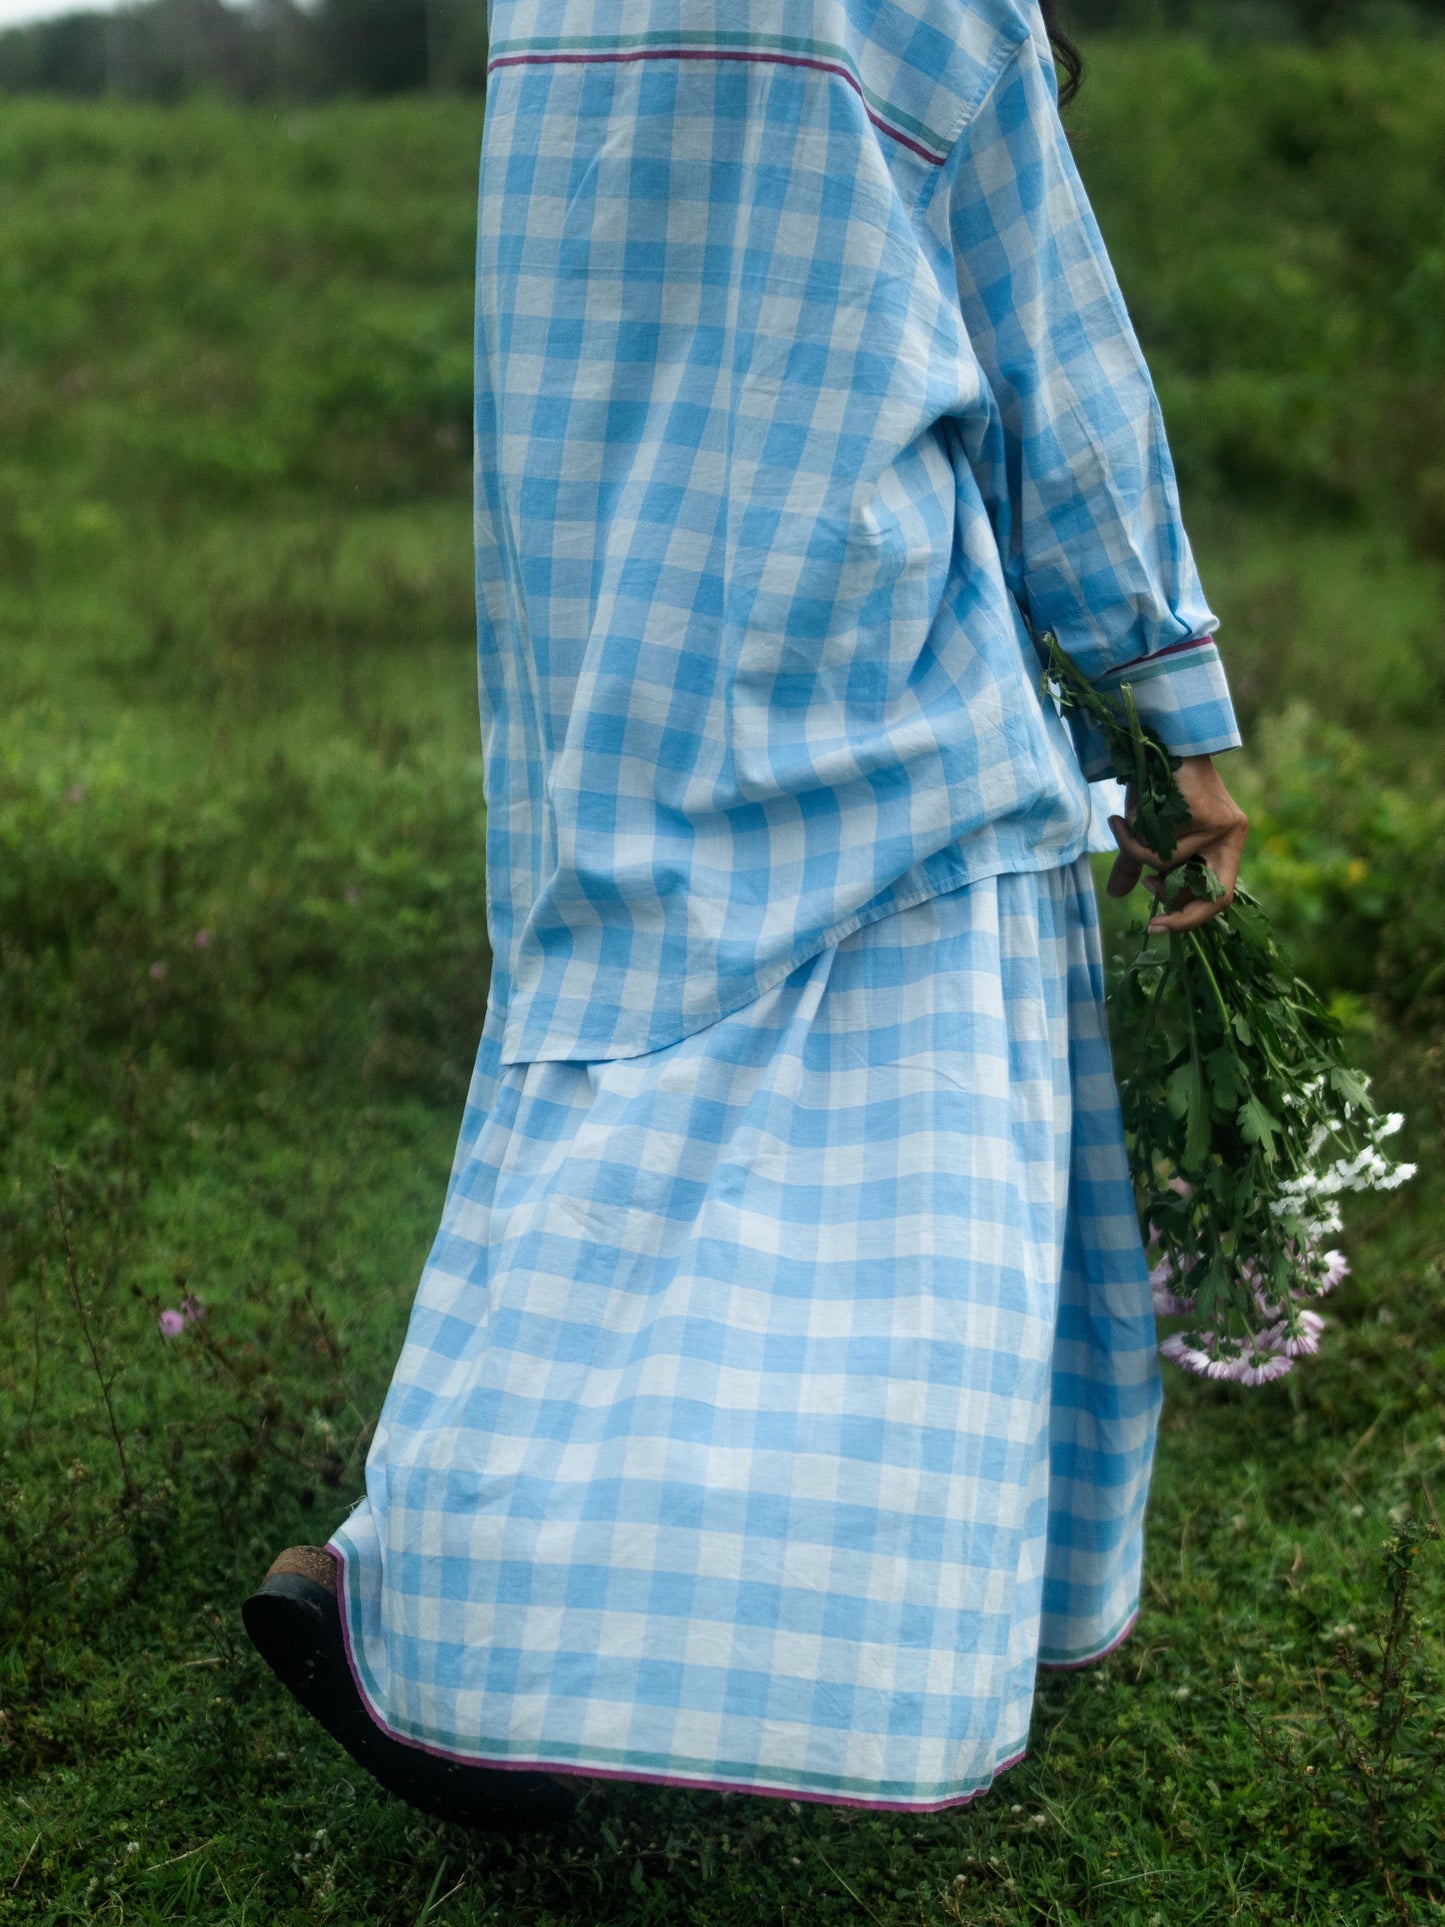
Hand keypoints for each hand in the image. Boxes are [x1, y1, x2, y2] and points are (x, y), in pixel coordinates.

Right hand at [1106, 755, 1248, 933]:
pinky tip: (1125, 817)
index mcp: (1224, 847)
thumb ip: (1137, 864)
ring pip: (1173, 867)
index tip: (1154, 928)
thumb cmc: (1158, 784)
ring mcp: (1225, 828)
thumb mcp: (1147, 832)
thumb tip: (1116, 895)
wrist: (1158, 742)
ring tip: (1124, 827)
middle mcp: (1232, 839)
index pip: (1218, 900)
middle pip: (1209, 896)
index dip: (1188, 921)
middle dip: (1170, 898)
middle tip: (1146, 883)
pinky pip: (1164, 847)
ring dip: (1139, 852)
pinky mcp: (1211, 816)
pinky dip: (1136, 837)